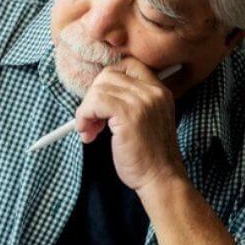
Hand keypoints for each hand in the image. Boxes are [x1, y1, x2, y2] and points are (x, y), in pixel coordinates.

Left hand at [74, 58, 186, 192]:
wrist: (161, 179)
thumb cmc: (148, 156)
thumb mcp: (145, 120)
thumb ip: (130, 102)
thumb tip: (96, 92)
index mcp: (159, 90)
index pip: (127, 65)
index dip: (106, 81)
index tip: (100, 104)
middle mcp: (153, 91)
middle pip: (108, 75)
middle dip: (93, 97)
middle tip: (91, 122)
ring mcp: (142, 101)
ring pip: (98, 89)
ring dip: (86, 111)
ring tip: (90, 131)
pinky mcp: (129, 115)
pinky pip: (94, 102)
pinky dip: (84, 116)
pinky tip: (87, 133)